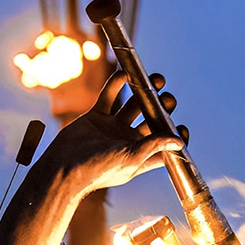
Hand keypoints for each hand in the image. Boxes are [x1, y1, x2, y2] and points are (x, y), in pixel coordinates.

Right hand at [39, 71, 183, 195]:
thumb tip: (179, 141)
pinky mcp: (96, 117)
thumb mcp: (131, 159)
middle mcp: (127, 141)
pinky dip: (117, 84)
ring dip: (145, 91)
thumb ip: (154, 146)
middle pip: (151, 121)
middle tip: (168, 99)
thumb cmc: (98, 170)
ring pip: (133, 105)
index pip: (163, 146)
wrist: (63, 167)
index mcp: (139, 156)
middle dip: (161, 108)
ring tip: (157, 79)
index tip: (181, 127)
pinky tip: (125, 73)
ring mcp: (112, 128)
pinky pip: (109, 96)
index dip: (174, 137)